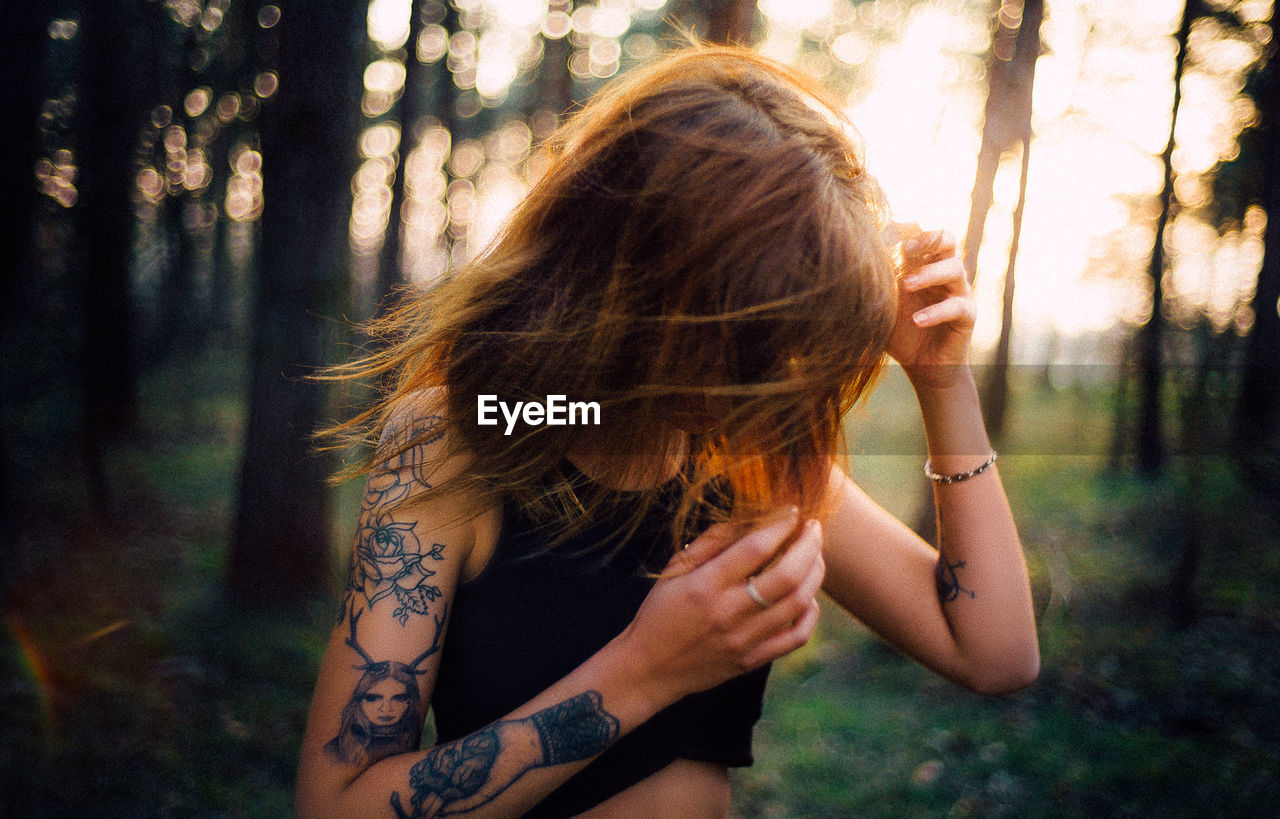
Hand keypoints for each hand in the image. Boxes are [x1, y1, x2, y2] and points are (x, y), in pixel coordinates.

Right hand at [616, 509, 824, 702]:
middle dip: (809, 546)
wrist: (648, 668)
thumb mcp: (675, 570)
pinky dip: (810, 615)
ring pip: (798, 604)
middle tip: (815, 528)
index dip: (780, 525)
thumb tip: (747, 519)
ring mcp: (744, 639)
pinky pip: (795, 638)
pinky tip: (808, 598)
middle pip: (787, 576)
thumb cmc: (659, 613)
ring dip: (815, 575)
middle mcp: (729, 612)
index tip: (792, 511)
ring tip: (816, 556)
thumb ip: (710, 543)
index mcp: (706, 585)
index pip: (755, 548)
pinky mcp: (752, 660)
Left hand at [885, 226, 975, 388]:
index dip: (907, 229)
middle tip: (904, 249)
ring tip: (905, 286)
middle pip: (947, 239)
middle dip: (927, 238)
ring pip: (955, 268)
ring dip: (928, 274)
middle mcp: (944, 273)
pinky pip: (957, 307)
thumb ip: (871, 286)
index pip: (922, 234)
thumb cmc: (899, 331)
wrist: (921, 366)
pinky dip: (936, 312)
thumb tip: (846, 267)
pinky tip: (917, 320)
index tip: (883, 233)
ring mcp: (958, 292)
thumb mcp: (880, 306)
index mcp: (924, 264)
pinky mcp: (967, 315)